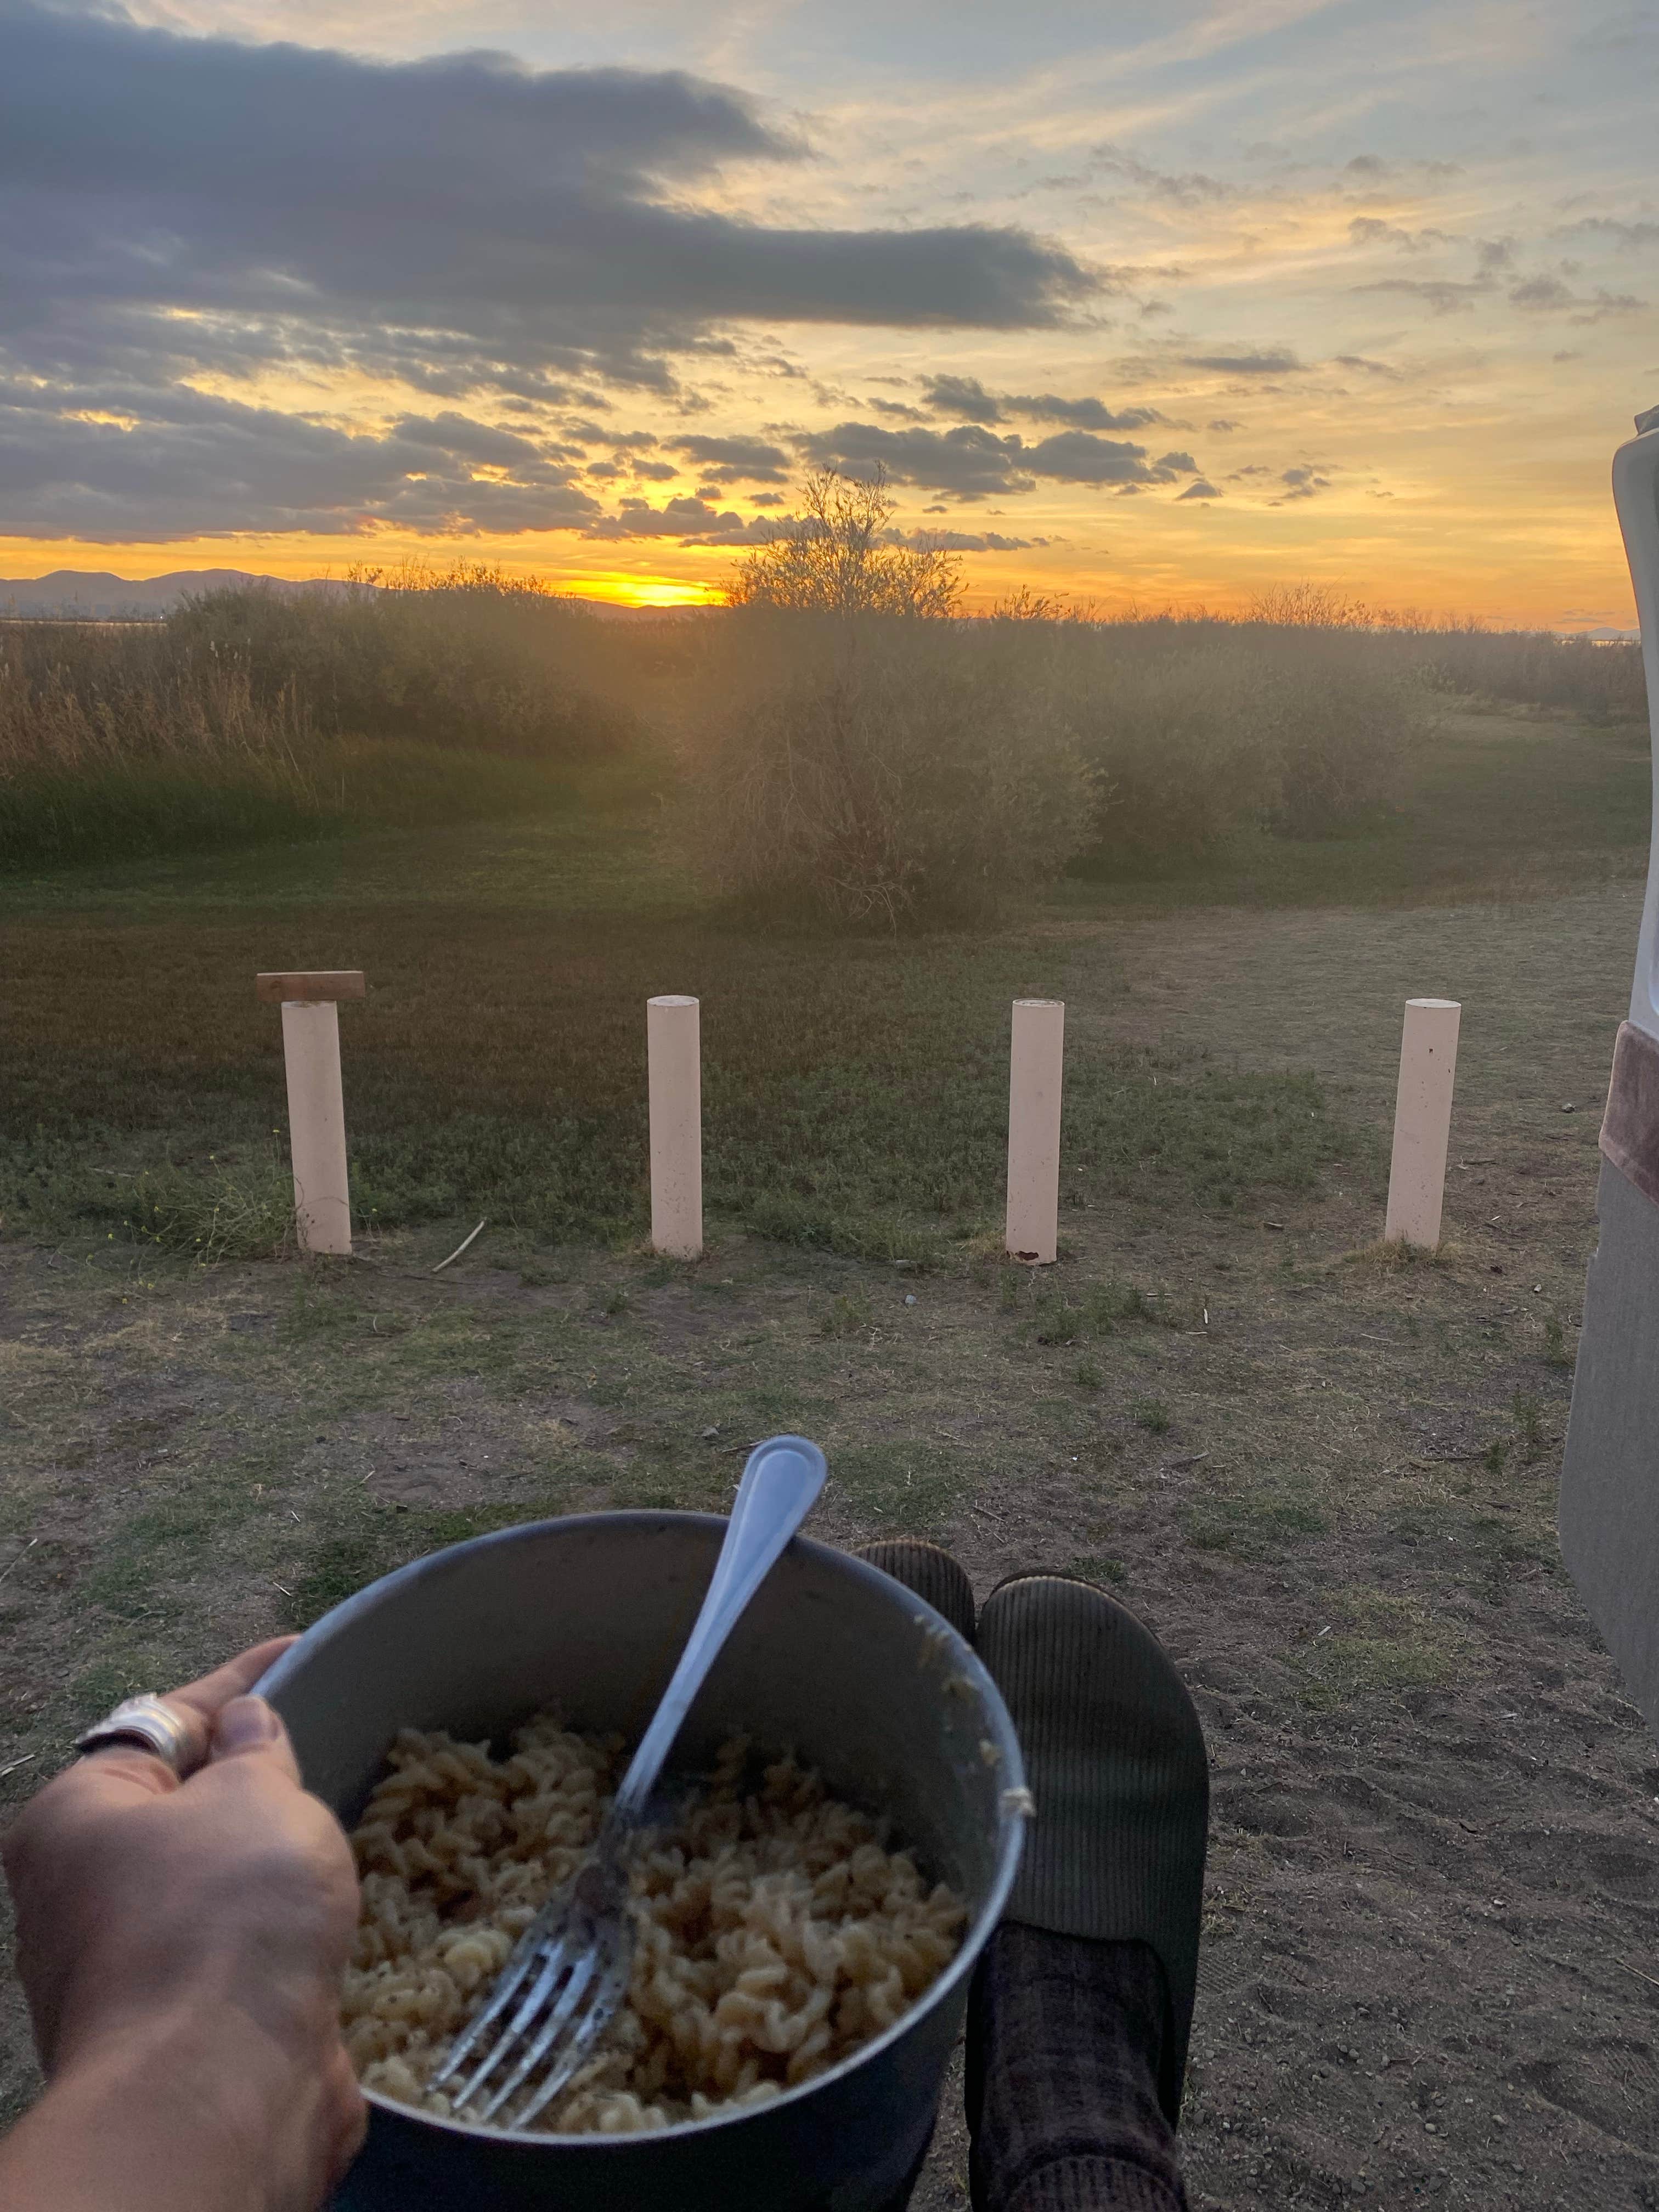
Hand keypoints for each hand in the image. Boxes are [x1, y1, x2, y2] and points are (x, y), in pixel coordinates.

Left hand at [1, 1640, 365, 2211]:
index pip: (167, 1718)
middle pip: (177, 1805)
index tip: (302, 1647)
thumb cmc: (226, 1916)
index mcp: (75, 1817)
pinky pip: (231, 1953)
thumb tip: (245, 1725)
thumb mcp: (256, 1794)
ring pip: (206, 1884)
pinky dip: (273, 1930)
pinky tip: (327, 1914)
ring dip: (265, 1860)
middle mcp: (76, 1894)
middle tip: (327, 1740)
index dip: (242, 1678)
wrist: (216, 2094)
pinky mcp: (174, 2032)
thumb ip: (256, 1749)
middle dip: (249, 1776)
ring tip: (339, 1824)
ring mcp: (121, 1971)